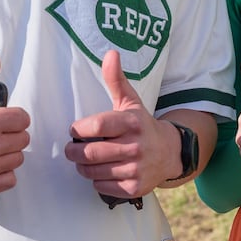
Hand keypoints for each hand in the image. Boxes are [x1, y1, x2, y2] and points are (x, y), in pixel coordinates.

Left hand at [65, 50, 176, 200]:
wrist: (169, 152)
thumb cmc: (141, 125)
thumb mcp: (130, 102)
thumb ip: (116, 80)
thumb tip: (111, 53)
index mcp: (132, 123)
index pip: (96, 126)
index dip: (79, 130)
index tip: (76, 130)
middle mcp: (136, 146)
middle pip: (90, 153)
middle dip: (74, 152)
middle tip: (72, 149)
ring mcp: (136, 168)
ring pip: (93, 172)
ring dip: (82, 167)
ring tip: (84, 161)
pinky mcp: (134, 187)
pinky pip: (102, 187)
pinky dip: (96, 181)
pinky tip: (102, 172)